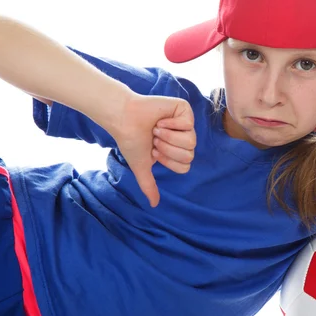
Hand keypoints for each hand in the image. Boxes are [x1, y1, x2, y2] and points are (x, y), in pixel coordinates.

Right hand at [111, 93, 195, 207]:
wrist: (124, 119)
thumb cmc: (132, 141)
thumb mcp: (141, 166)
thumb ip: (149, 185)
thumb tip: (154, 205)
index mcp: (177, 152)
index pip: (185, 166)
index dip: (168, 161)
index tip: (153, 152)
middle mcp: (184, 138)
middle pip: (189, 155)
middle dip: (167, 148)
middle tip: (154, 139)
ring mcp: (186, 124)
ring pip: (191, 141)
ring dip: (168, 136)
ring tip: (156, 129)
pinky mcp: (184, 109)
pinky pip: (188, 123)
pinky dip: (170, 124)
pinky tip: (160, 120)